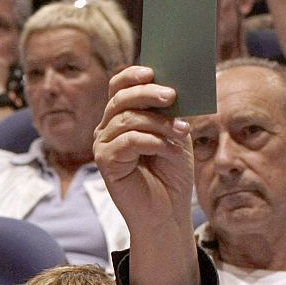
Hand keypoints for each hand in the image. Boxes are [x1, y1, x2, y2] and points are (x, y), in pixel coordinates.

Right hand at [93, 65, 195, 235]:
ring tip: (182, 131)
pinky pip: (128, 141)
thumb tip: (173, 86)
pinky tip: (170, 150)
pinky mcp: (105, 162)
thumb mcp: (175, 135)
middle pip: (120, 98)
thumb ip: (171, 112)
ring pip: (127, 119)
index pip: (118, 86)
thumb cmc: (171, 174)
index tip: (153, 72)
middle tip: (172, 95)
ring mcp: (103, 145)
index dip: (132, 76)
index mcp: (122, 117)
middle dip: (147, 93)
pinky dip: (153, 142)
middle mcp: (107, 128)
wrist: (167, 212)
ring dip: (158, 123)